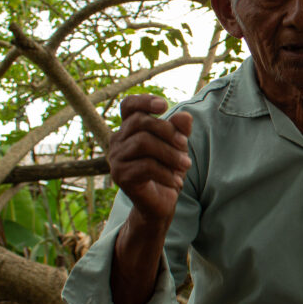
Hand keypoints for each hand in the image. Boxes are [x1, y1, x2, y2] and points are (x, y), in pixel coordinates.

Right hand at [108, 95, 192, 221]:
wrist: (160, 203)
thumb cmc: (168, 169)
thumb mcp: (178, 147)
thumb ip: (180, 131)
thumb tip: (185, 117)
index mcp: (129, 129)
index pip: (128, 105)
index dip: (144, 100)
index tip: (163, 106)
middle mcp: (118, 140)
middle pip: (141, 122)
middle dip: (168, 132)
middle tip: (185, 145)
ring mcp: (116, 158)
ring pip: (143, 143)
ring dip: (170, 153)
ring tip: (185, 165)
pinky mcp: (120, 176)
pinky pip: (145, 166)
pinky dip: (167, 173)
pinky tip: (177, 182)